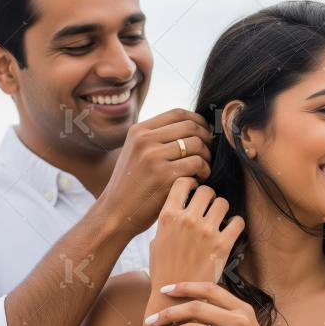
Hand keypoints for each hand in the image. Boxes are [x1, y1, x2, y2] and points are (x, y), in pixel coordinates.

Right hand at [101, 109, 213, 234]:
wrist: (115, 213)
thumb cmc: (132, 184)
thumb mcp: (136, 152)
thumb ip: (158, 137)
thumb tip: (194, 127)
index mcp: (139, 131)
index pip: (177, 113)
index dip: (198, 120)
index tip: (205, 131)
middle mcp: (145, 141)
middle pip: (191, 127)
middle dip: (207, 139)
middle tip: (209, 153)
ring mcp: (154, 158)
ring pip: (198, 146)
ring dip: (207, 158)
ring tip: (202, 169)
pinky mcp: (165, 177)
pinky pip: (197, 165)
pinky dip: (204, 173)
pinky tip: (198, 181)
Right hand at [148, 178, 244, 288]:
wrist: (174, 297)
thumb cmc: (163, 270)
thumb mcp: (155, 240)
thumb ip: (168, 221)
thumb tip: (178, 207)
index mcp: (168, 216)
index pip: (182, 182)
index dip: (191, 184)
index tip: (194, 191)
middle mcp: (187, 220)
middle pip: (206, 191)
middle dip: (208, 197)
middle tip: (209, 207)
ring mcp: (206, 231)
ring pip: (223, 202)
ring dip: (222, 209)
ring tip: (219, 219)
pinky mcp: (223, 245)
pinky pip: (238, 222)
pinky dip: (236, 224)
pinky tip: (230, 230)